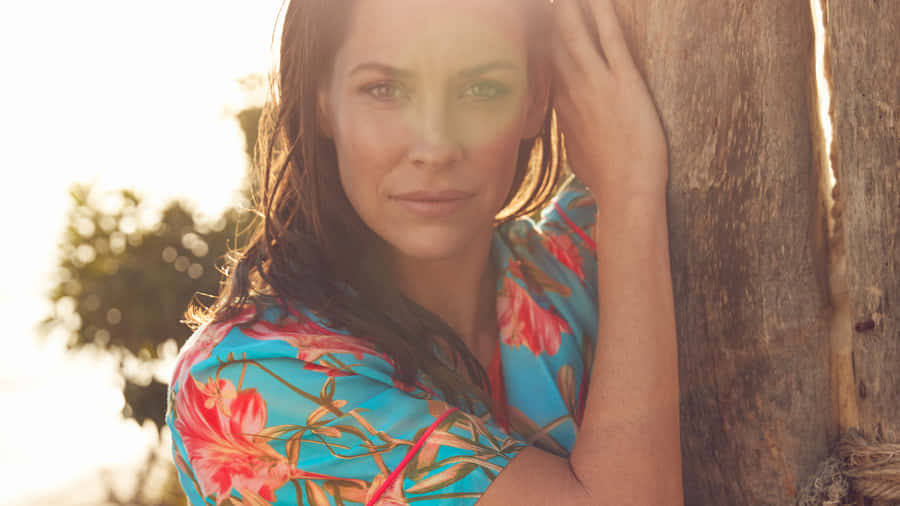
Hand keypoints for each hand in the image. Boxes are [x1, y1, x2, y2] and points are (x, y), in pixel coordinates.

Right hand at [551, 0, 668, 200]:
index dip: (536, 39)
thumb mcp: (578, 154)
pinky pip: (610, 37)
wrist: (625, 192)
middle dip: (544, 16)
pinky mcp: (623, 81)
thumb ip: (571, 132)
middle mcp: (571, 90)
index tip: (531, 22)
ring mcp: (595, 83)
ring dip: (567, 7)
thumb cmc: (607, 179)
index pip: (543, 63)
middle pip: (550, 42)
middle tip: (537, 2)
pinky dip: (601, 12)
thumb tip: (570, 130)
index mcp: (560, 106)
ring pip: (574, 33)